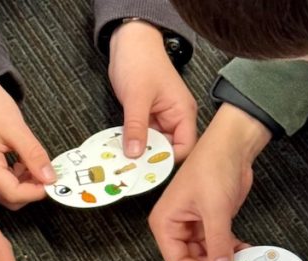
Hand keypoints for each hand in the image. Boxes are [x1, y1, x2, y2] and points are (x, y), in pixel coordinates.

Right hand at [0, 79, 55, 209]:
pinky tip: (20, 164)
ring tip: (32, 165)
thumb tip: (50, 178)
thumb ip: (34, 155)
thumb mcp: (17, 128)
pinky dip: (13, 181)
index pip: (13, 194)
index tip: (52, 180)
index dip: (36, 191)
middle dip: (30, 191)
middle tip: (45, 173)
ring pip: (4, 196)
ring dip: (23, 186)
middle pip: (8, 199)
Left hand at [108, 20, 197, 160]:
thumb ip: (136, 126)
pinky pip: (144, 136)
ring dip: (141, 152)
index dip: (168, 161)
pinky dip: (135, 142)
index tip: (149, 170)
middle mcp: (176, 118)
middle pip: (169, 150)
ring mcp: (163, 118)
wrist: (130, 41)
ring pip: (155, 145)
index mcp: (183, 113)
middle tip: (133, 171)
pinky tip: (123, 149)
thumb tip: (135, 153)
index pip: (184, 148)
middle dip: (152, 160)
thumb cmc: (140, 61)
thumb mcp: (136, 97)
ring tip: (125, 163)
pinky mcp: (150, 117)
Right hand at [148, 103, 270, 260]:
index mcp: (165, 223)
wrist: (232, 146)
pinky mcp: (210, 221)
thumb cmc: (213, 168)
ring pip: (206, 254)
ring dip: (223, 259)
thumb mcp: (215, 210)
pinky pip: (217, 243)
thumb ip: (218, 242)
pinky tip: (244, 250)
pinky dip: (230, 249)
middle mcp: (176, 226)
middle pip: (190, 260)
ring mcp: (193, 224)